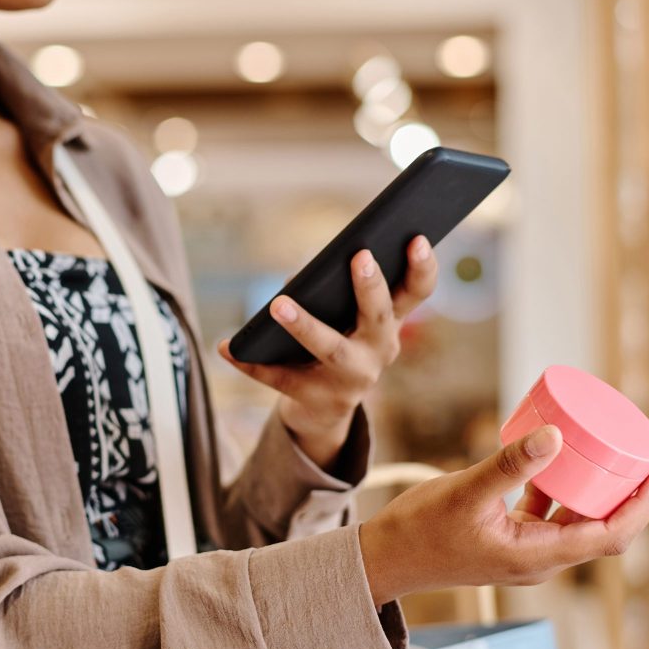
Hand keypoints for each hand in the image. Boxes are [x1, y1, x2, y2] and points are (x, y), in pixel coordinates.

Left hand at [216, 236, 438, 456]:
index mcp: (390, 323)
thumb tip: (301, 278)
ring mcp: (351, 379)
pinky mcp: (317, 398)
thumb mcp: (350, 320)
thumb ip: (339, 293)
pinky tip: (226, 346)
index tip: (418, 238)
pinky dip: (250, 363)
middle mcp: (379, 351)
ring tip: (278, 303)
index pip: (418, 292)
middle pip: (380, 316)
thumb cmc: (337, 343)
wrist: (325, 410)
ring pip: (331, 348)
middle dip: (371, 287)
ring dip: (305, 325)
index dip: (422, 267)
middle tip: (360, 257)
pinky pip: (280, 377)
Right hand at [358, 425, 648, 604]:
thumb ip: (510, 465)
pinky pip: (550, 520)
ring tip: (610, 457)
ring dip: (597, 496)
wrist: (383, 560)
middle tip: (643, 457)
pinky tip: (557, 463)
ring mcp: (524, 555)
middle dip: (628, 497)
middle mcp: (538, 562)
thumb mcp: (466, 492)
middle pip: (602, 532)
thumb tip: (557, 435)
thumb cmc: (420, 530)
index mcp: (537, 557)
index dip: (642, 506)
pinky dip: (563, 495)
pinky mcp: (509, 544)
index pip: (610, 536)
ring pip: (577, 526)